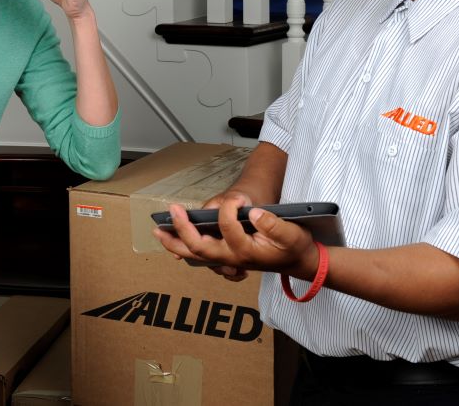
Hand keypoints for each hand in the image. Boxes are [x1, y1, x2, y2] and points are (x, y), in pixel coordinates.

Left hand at [153, 198, 317, 282]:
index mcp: (246, 251)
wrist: (298, 260)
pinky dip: (186, 248)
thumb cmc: (294, 246)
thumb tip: (254, 213)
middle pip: (199, 248)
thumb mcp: (291, 233)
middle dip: (182, 230)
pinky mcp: (226, 256)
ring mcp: (227, 259)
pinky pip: (202, 255)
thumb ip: (273, 225)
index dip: (229, 209)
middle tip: (170, 212)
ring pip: (196, 254)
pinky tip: (175, 242)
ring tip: (159, 230)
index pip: (227, 227)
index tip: (238, 197)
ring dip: (176, 243)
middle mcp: (232, 258)